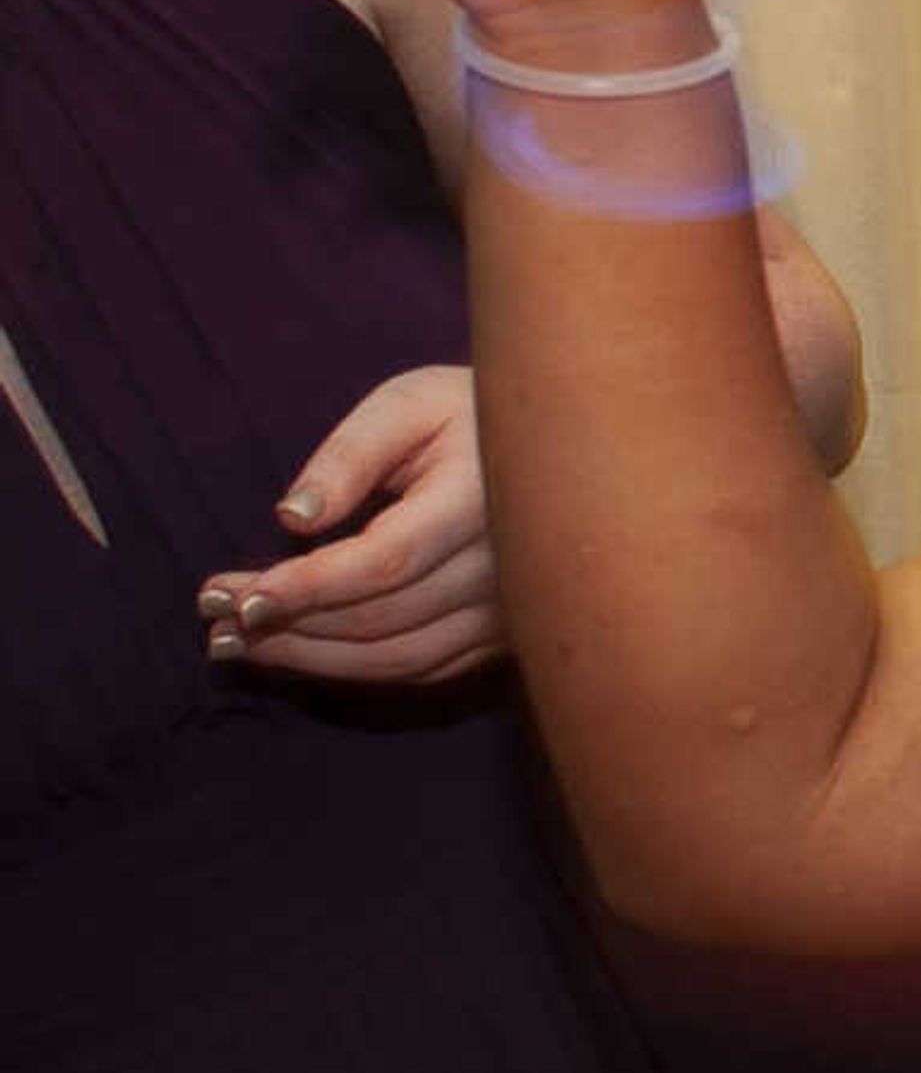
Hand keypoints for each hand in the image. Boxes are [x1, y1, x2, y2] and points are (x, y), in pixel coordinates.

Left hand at [198, 367, 504, 685]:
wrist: (557, 447)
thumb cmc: (468, 412)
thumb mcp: (407, 404)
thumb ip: (349, 454)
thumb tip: (293, 517)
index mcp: (479, 499)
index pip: (386, 561)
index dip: (306, 587)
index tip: (235, 597)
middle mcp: (504, 567)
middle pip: (380, 618)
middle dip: (286, 624)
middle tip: (210, 615)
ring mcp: (508, 609)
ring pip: (395, 657)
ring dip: (308, 657)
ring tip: (234, 645)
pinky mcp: (502, 634)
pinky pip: (421, 668)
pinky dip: (352, 668)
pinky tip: (300, 651)